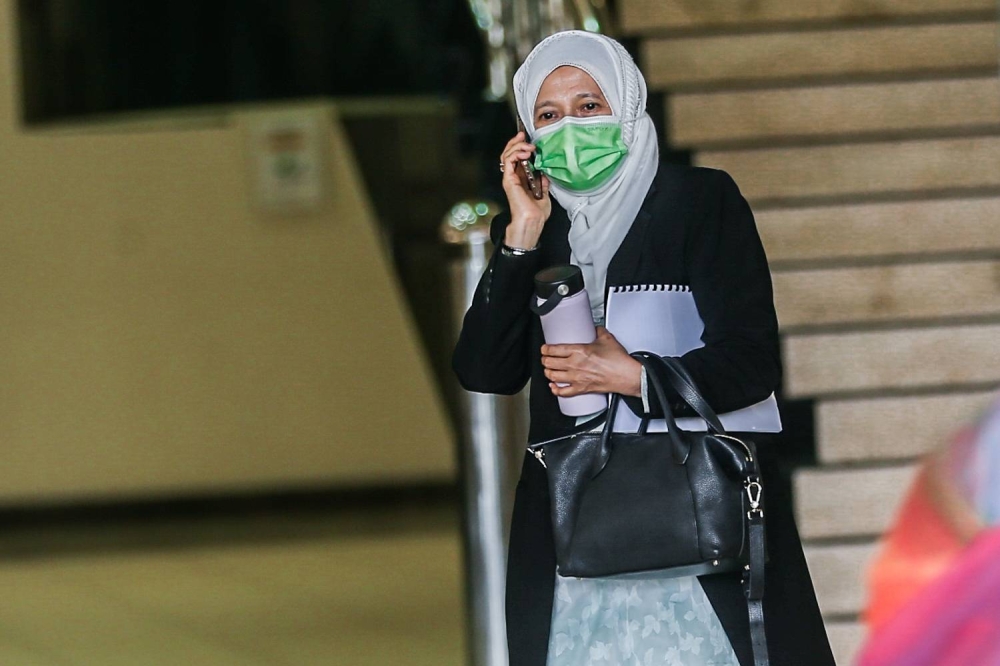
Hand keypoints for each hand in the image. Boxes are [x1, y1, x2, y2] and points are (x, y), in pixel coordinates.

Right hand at [500, 131, 550, 249]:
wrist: (532, 221)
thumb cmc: (536, 213)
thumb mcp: (544, 193)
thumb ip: (543, 182)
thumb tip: (545, 173)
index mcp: (520, 179)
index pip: (516, 158)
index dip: (520, 147)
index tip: (529, 140)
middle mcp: (513, 177)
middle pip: (509, 153)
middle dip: (516, 142)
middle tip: (523, 136)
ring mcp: (510, 178)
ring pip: (506, 154)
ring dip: (517, 146)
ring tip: (528, 146)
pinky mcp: (508, 179)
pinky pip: (507, 161)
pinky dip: (515, 153)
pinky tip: (525, 152)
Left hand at [541, 327, 641, 397]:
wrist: (627, 376)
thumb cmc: (618, 360)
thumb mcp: (607, 339)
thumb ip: (598, 331)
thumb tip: (595, 329)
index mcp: (579, 351)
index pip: (554, 350)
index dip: (545, 349)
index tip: (544, 348)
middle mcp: (575, 365)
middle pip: (550, 363)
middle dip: (544, 360)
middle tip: (545, 358)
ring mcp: (577, 378)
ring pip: (553, 377)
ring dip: (548, 373)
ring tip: (548, 370)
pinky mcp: (582, 389)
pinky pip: (563, 392)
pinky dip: (556, 390)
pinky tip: (554, 387)